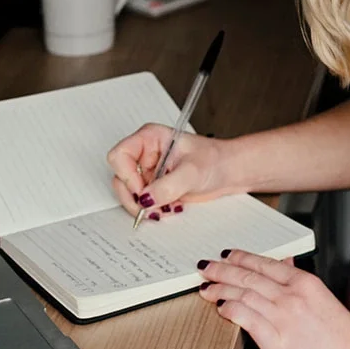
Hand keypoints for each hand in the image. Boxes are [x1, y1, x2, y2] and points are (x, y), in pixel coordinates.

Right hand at [106, 122, 237, 220]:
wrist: (229, 172)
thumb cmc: (216, 160)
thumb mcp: (192, 172)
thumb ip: (168, 186)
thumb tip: (146, 199)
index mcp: (150, 138)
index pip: (120, 155)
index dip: (127, 176)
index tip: (143, 191)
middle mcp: (146, 154)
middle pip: (121, 178)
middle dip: (135, 198)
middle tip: (152, 209)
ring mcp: (149, 172)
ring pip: (129, 194)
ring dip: (145, 207)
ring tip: (166, 208)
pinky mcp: (155, 187)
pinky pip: (142, 202)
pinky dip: (153, 210)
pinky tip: (170, 207)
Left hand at [197, 249, 349, 348]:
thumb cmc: (344, 341)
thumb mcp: (324, 300)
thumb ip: (301, 282)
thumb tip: (285, 265)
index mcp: (306, 284)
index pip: (265, 263)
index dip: (241, 257)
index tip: (228, 255)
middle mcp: (292, 297)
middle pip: (249, 276)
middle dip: (223, 269)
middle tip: (208, 266)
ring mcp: (282, 318)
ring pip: (243, 294)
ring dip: (220, 287)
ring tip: (207, 286)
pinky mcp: (275, 341)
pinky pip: (245, 318)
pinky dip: (230, 308)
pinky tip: (220, 305)